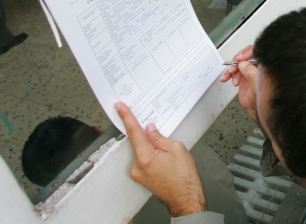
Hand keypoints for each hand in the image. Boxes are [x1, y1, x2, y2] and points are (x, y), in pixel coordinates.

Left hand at [115, 102, 206, 216]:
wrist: (185, 198)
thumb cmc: (184, 178)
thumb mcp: (177, 149)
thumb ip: (160, 137)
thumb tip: (150, 130)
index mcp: (145, 157)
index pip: (134, 132)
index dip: (126, 117)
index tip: (119, 108)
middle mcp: (137, 166)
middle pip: (138, 142)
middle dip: (149, 136)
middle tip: (162, 138)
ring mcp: (138, 173)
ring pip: (142, 151)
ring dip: (152, 148)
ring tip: (169, 157)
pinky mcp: (141, 178)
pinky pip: (143, 160)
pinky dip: (151, 156)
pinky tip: (164, 161)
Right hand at [220, 46, 258, 122]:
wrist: (258, 112)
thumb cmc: (265, 101)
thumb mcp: (258, 87)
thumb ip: (252, 74)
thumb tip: (243, 64)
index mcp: (265, 66)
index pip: (257, 52)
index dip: (247, 52)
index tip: (240, 58)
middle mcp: (258, 67)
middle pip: (246, 57)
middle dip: (238, 62)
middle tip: (233, 68)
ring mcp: (250, 72)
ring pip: (239, 64)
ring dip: (232, 69)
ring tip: (229, 75)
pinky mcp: (244, 77)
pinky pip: (234, 72)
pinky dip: (229, 74)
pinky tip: (226, 78)